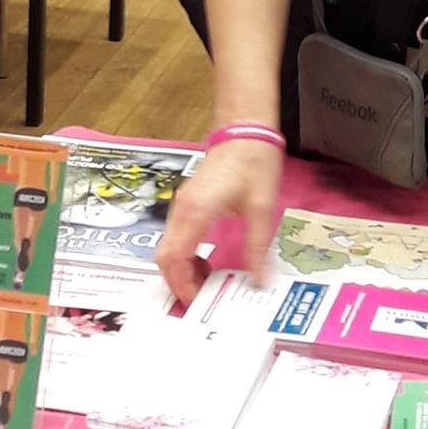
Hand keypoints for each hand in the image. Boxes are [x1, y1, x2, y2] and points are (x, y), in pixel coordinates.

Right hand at [155, 139, 282, 306]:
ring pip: (169, 247)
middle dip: (179, 281)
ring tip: (208, 280)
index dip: (182, 286)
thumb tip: (258, 281)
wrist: (246, 127)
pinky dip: (185, 254)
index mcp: (196, 212)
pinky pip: (177, 235)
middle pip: (165, 257)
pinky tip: (206, 259)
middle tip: (203, 297)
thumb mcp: (262, 207)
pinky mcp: (189, 200)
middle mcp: (183, 209)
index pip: (174, 260)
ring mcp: (183, 203)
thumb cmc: (254, 161)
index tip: (199, 301)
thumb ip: (257, 247)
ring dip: (182, 268)